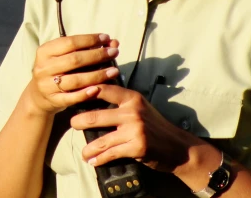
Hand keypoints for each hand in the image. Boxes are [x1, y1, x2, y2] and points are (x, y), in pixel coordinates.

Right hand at [27, 34, 120, 115]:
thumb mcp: (63, 56)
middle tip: (114, 52)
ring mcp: (47, 85)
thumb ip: (85, 48)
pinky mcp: (53, 100)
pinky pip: (72, 98)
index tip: (106, 38)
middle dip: (97, 55)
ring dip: (97, 75)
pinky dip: (86, 93)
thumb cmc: (56, 70)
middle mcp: (44, 67)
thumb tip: (112, 42)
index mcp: (45, 51)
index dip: (89, 40)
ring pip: (75, 80)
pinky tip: (99, 88)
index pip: (69, 42)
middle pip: (74, 60)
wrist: (38, 95)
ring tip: (114, 71)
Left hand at [70, 84, 199, 173]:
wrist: (178, 146)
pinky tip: (93, 161)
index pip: (103, 90)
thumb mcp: (140, 106)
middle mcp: (132, 111)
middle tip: (72, 124)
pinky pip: (111, 154)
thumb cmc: (155, 125)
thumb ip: (120, 102)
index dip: (85, 92)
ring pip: (101, 139)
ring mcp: (134, 129)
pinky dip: (100, 159)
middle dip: (79, 122)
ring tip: (83, 152)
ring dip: (89, 148)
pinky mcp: (136, 147)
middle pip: (96, 115)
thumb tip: (92, 97)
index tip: (72, 95)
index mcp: (132, 97)